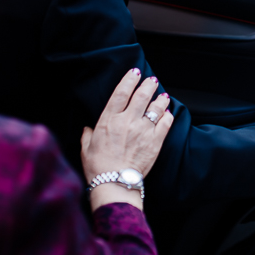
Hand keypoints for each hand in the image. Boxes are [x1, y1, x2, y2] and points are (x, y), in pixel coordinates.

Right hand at [81, 70, 173, 210]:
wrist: (115, 182)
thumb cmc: (99, 167)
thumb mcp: (86, 148)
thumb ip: (87, 135)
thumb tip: (87, 129)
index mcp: (109, 119)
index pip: (121, 92)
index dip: (129, 79)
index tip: (135, 72)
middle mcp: (128, 121)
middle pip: (142, 95)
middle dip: (148, 84)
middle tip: (152, 80)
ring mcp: (143, 130)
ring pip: (156, 107)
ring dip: (161, 98)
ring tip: (163, 95)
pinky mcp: (155, 141)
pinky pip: (165, 123)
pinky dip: (168, 116)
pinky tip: (168, 113)